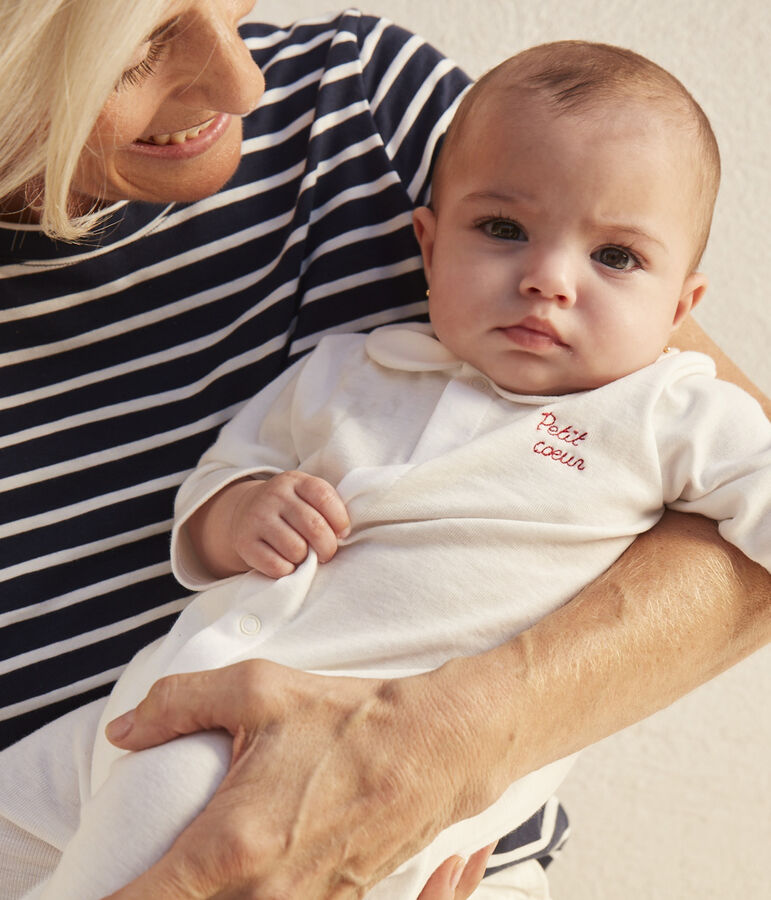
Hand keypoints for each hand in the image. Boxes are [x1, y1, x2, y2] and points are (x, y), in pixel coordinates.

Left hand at [102, 659, 489, 899]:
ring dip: (200, 898)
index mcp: (232, 847)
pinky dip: (248, 899)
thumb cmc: (348, 717)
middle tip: (147, 869)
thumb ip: (178, 703)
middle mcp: (264, 895)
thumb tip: (123, 730)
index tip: (83, 893)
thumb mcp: (259, 689)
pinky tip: (248, 872)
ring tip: (191, 869)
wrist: (435, 749)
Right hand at [190, 471, 349, 578]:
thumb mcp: (306, 496)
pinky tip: (286, 563)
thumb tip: (342, 534)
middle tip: (326, 553)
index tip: (342, 533)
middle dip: (328, 547)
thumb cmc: (289, 509)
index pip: (324, 497)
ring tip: (302, 555)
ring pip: (296, 549)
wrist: (245, 511)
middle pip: (314, 526)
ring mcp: (257, 518)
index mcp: (295, 481)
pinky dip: (287, 570)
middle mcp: (274, 496)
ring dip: (305, 559)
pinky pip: (276, 566)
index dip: (340, 520)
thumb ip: (326, 508)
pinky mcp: (245, 542)